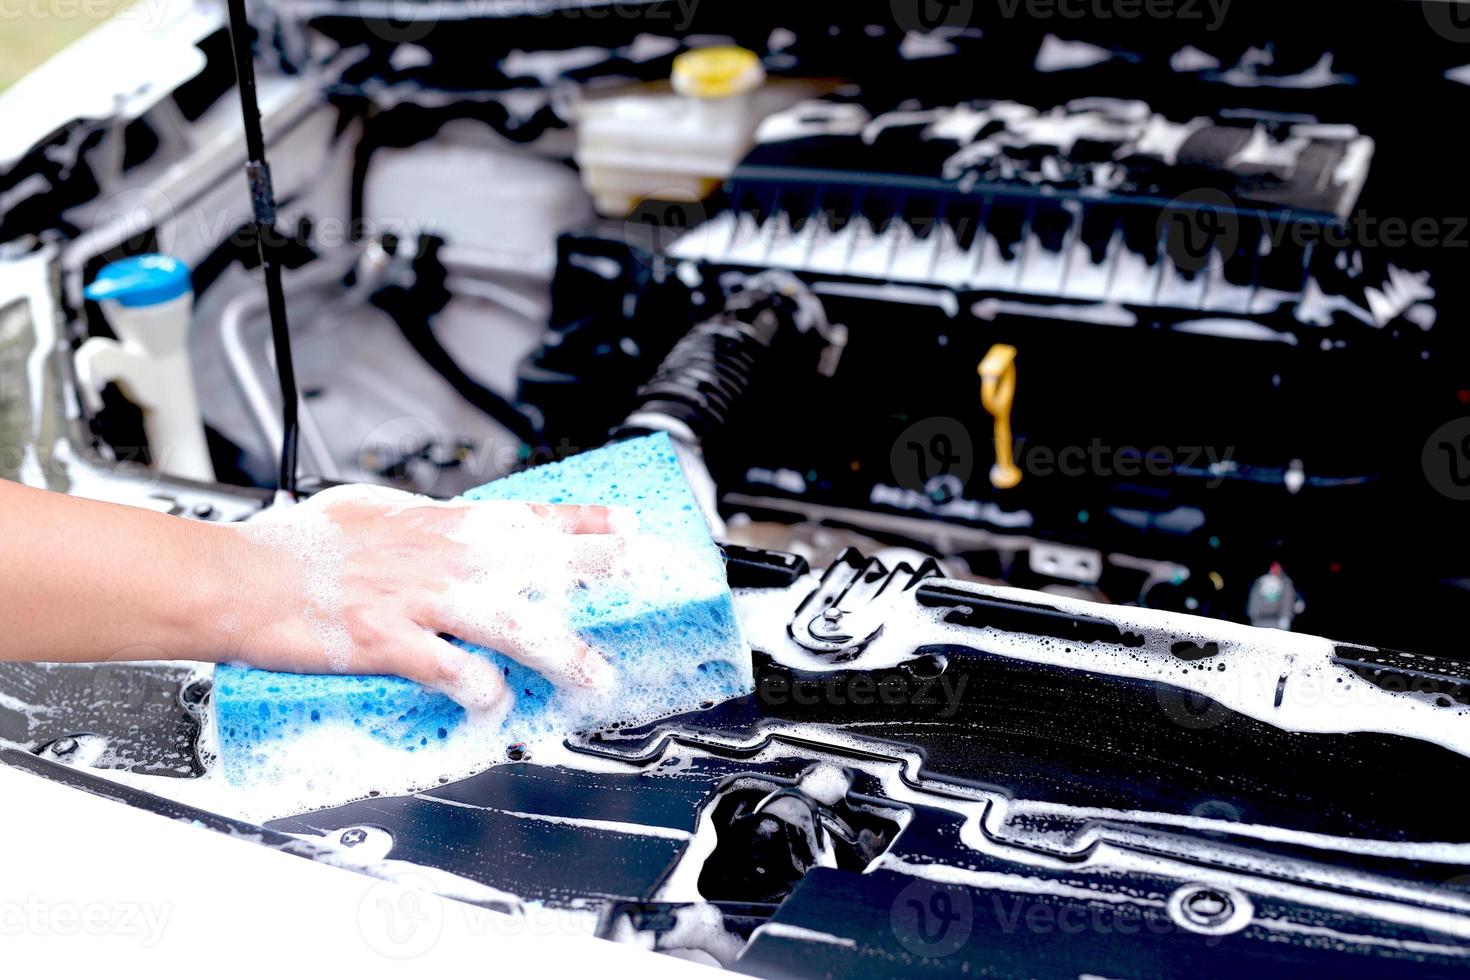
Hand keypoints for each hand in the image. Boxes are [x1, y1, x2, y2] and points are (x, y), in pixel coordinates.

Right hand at [223, 485, 632, 717]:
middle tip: (644, 583)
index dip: (582, 521)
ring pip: (505, 621)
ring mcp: (414, 600)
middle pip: (534, 562)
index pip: (525, 516)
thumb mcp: (371, 514)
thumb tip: (455, 528)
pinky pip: (444, 667)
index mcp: (436, 526)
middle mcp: (436, 558)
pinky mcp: (383, 641)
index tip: (628, 527)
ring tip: (593, 674)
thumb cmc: (298, 549)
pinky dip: (474, 685)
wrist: (238, 578)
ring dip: (557, 650)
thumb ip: (422, 526)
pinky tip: (493, 700)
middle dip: (596, 572)